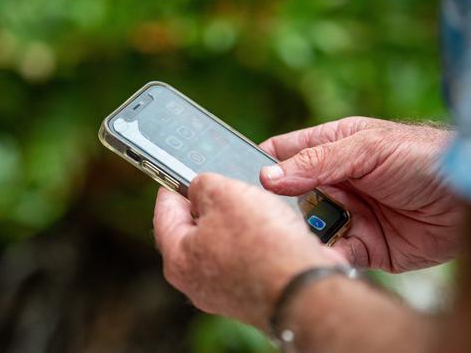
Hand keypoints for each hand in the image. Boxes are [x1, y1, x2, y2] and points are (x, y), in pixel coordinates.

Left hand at [153, 173, 344, 327]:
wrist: (306, 289)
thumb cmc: (263, 244)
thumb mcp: (225, 194)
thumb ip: (202, 185)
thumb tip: (200, 188)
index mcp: (178, 258)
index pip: (164, 213)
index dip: (173, 186)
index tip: (180, 174)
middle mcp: (196, 282)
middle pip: (193, 232)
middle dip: (207, 206)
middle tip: (222, 185)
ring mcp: (225, 293)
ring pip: (222, 246)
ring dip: (235, 225)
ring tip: (254, 207)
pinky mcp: (252, 296)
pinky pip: (246, 260)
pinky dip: (254, 244)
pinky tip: (272, 231)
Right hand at [260, 117, 461, 271]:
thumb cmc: (423, 157)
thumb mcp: (367, 149)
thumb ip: (317, 161)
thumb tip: (267, 176)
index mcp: (332, 148)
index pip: (282, 154)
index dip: (257, 166)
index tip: (234, 182)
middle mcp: (335, 183)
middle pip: (288, 197)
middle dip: (274, 209)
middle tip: (257, 220)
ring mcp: (348, 215)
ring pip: (307, 229)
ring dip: (299, 235)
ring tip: (289, 240)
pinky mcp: (365, 247)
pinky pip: (334, 254)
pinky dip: (325, 258)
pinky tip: (319, 258)